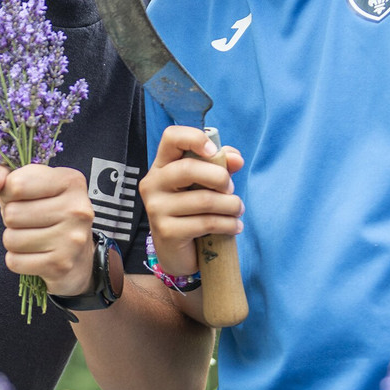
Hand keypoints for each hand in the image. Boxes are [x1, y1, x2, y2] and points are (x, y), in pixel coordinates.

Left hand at [0, 163, 95, 297]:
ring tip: (32, 237)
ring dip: (14, 240)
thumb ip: (3, 174)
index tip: (22, 198)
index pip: (16, 184)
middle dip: (11, 219)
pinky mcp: (61, 265)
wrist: (77, 255)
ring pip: (10, 239)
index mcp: (70, 181)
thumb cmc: (47, 212)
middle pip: (11, 214)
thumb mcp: (27, 183)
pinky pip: (14, 261)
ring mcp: (71, 239)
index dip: (8, 193)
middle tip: (29, 221)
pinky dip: (18, 260)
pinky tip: (34, 254)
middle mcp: (76, 209)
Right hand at [139, 125, 244, 276]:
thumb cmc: (192, 212)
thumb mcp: (206, 185)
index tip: (213, 151)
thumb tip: (236, 159)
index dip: (195, 138)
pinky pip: (207, 223)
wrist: (177, 252)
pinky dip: (229, 224)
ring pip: (204, 199)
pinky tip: (234, 227)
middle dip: (221, 178)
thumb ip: (221, 167)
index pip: (171, 137)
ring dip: (231, 206)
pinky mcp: (166, 231)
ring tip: (237, 211)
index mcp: (162, 166)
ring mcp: (156, 208)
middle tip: (230, 191)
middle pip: (189, 169)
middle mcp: (153, 184)